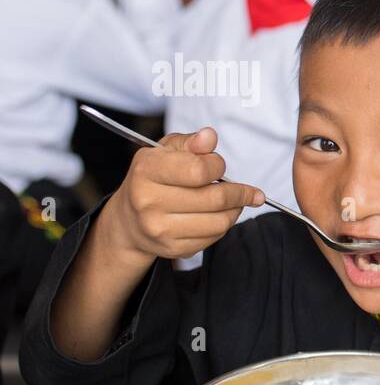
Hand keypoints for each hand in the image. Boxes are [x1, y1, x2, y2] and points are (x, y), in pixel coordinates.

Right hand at [102, 128, 264, 261]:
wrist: (128, 220)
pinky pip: (214, 237)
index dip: (217, 166)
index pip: (199, 170)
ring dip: (235, 210)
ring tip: (234, 202)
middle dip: (239, 193)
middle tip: (247, 190)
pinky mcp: (172, 248)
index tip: (220, 166)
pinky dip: (224, 225)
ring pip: (220, 221)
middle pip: (215, 198)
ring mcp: (160, 228)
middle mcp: (149, 201)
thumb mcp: (164, 152)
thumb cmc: (152, 180)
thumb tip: (209, 136)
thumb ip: (190, 142)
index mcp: (147, 171)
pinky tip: (218, 216)